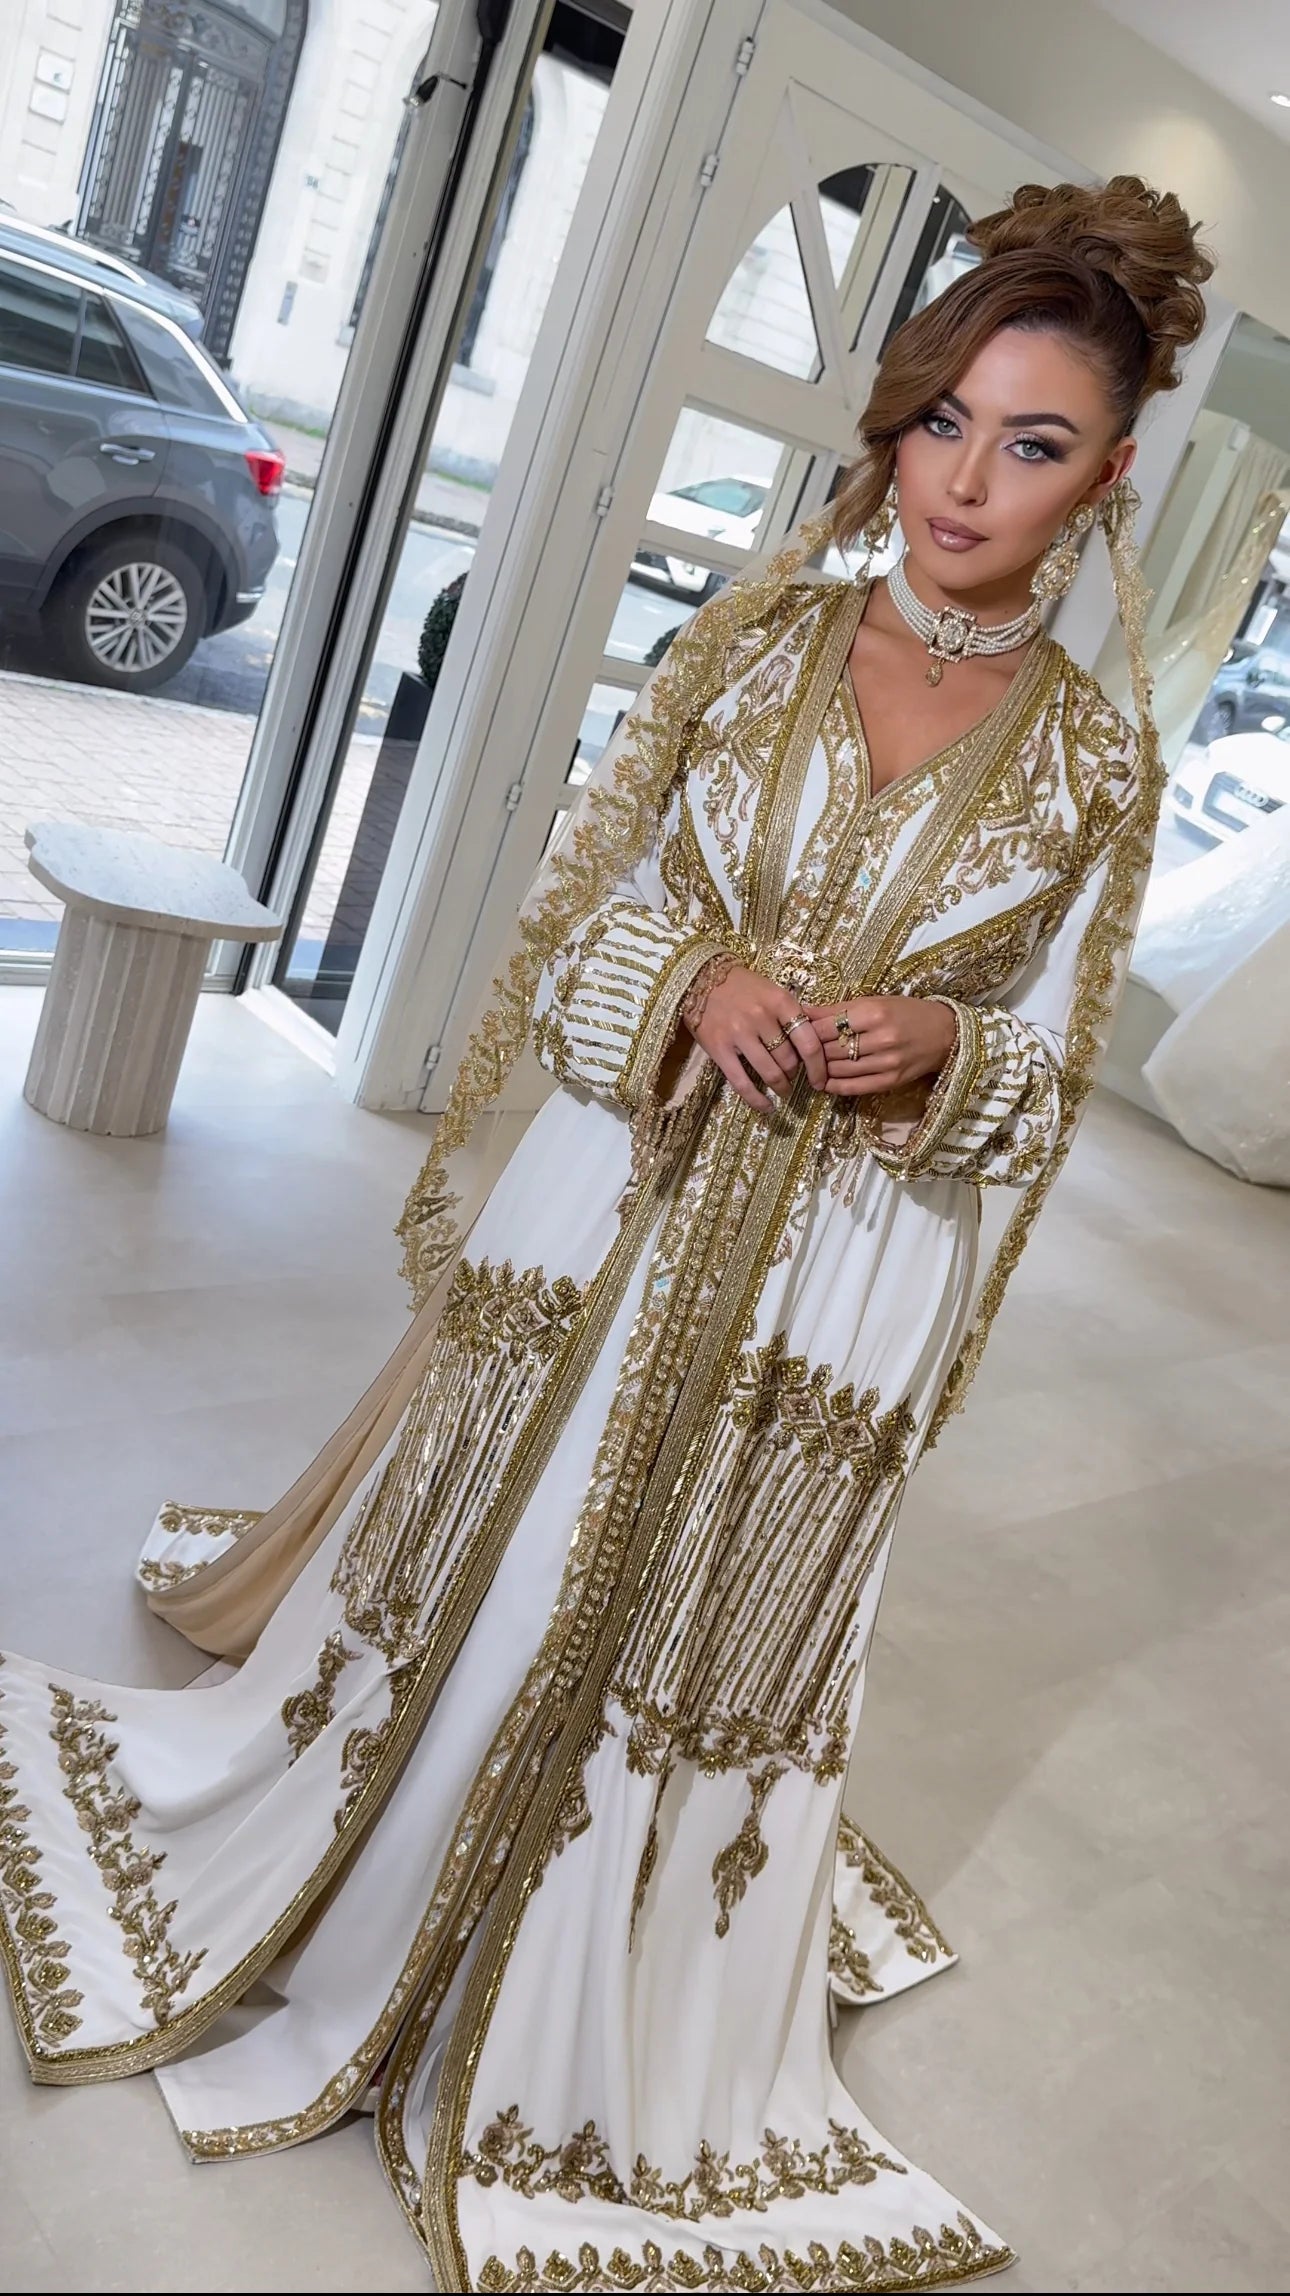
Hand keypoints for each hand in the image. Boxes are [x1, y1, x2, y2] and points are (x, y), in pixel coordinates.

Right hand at [689, 964, 827, 1111]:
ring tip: (782, 1089)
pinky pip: (742, 1082)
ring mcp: (739, 1034)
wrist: (702, 978)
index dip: (818, 1067)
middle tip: (792, 1076)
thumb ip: (792, 1016)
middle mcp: (762, 1018)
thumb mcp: (773, 992)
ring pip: (770, 1073)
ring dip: (780, 1086)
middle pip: (789, 1060)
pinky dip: (757, 1099)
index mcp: (781, 1002)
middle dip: (795, 1074)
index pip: (809, 1043)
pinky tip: (766, 1107)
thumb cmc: (743, 986)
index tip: (820, 1081)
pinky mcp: (719, 1049)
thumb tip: (813, 1046)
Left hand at [803, 994, 956, 1096]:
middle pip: (830, 1049)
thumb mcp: (874, 1002)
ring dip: (820, 1069)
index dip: (806, 1031)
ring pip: (838, 1069)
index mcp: (874, 1013)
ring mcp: (887, 1062)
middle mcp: (881, 1038)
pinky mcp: (891, 1081)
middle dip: (810, 1051)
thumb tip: (802, 1012)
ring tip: (810, 1065)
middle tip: (798, 1051)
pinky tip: (825, 1082)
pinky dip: (835, 1086)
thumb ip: (838, 1009)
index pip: (826, 1026)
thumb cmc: (907, 1012)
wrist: (945, 1033)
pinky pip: (854, 1087)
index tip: (795, 1032)